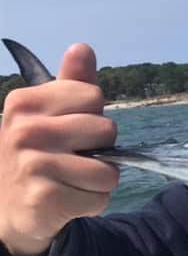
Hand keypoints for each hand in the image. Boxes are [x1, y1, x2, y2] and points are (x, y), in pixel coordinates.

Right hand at [0, 44, 118, 255]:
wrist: (8, 207)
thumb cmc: (37, 154)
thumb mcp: (50, 115)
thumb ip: (71, 83)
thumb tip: (82, 48)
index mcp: (25, 102)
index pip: (94, 96)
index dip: (92, 116)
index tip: (69, 130)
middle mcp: (25, 130)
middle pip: (106, 130)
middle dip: (100, 149)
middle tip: (71, 158)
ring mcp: (33, 164)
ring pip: (109, 169)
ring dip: (99, 180)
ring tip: (72, 180)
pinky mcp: (45, 197)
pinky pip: (100, 197)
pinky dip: (92, 202)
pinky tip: (68, 199)